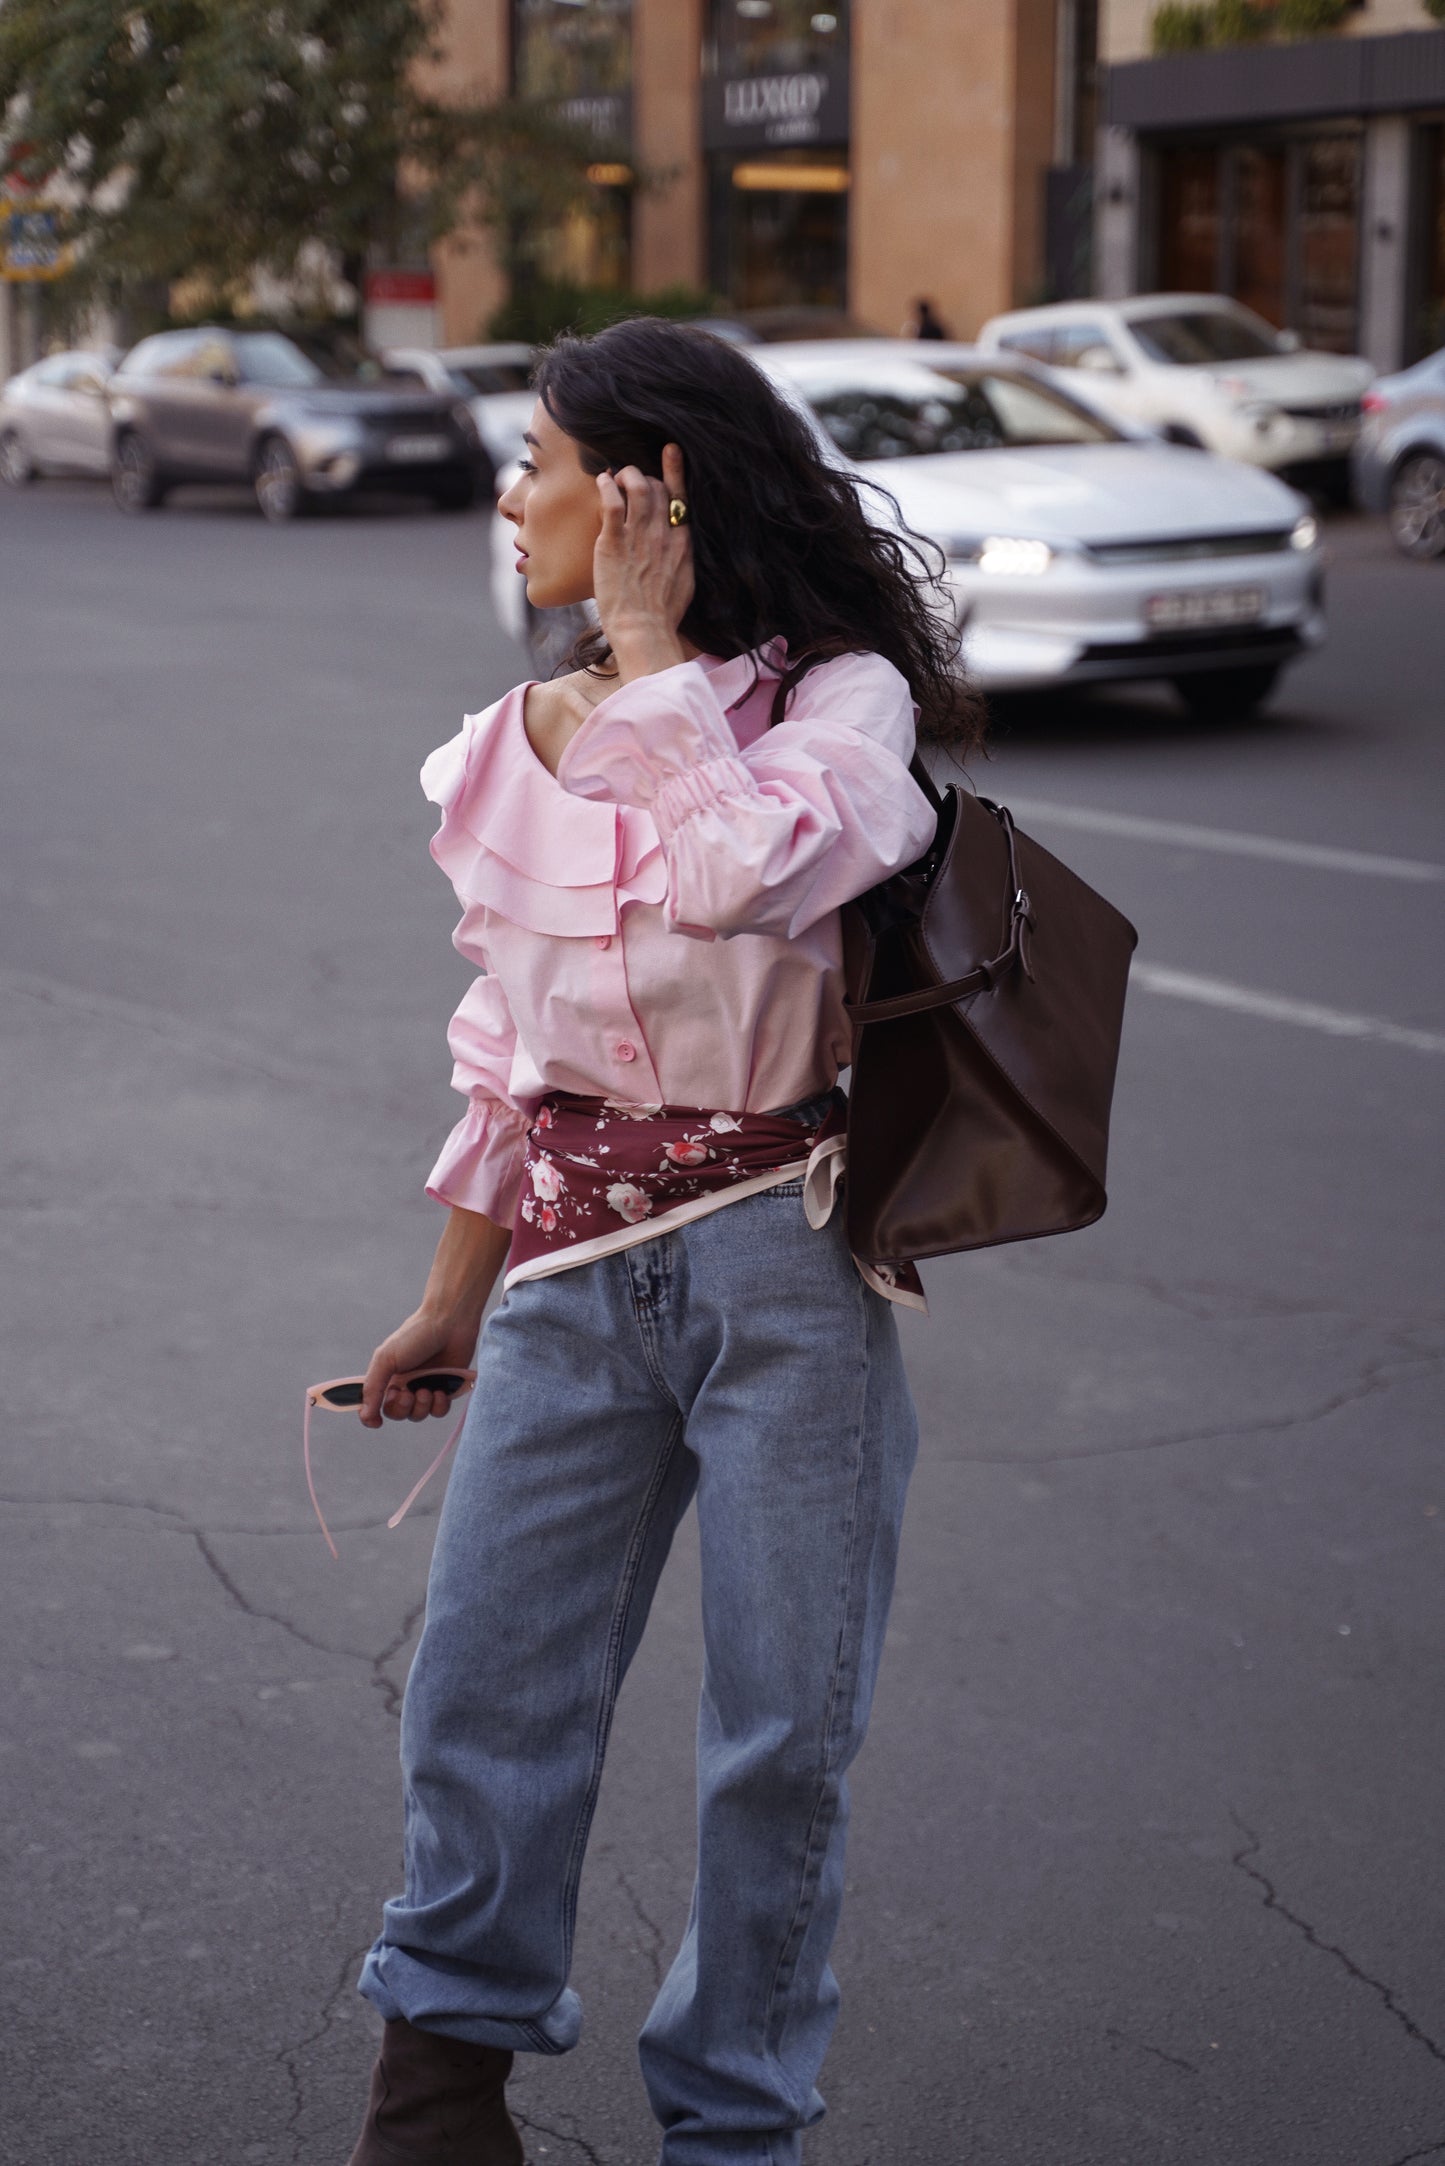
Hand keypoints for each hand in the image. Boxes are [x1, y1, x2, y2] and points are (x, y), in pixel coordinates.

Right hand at [359, 1308, 478, 1428]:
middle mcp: (405, 1384)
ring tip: (426, 1390)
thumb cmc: (415, 1336)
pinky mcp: (446, 1388)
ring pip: (418, 1415)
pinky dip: (439, 1406)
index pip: (374, 1405)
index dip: (373, 1415)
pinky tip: (440, 1391)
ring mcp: (425, 1386)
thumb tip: (364, 1416)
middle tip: (407, 1393)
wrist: (449, 1323)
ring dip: (421, 1407)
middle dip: (401, 1409)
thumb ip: (373, 1388)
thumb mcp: (386, 1359)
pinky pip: (439, 1411)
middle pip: (397, 1414)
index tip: (378, 1421)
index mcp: (387, 1376)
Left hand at [593, 443, 693, 676]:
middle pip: (657, 488)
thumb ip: (681, 561)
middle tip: (629, 478)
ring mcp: (639, 536)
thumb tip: (678, 552)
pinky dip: (607, 486)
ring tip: (614, 476)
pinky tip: (602, 481)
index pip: (680, 498)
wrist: (644, 630)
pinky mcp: (615, 542)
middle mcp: (663, 534)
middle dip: (643, 477)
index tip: (670, 452)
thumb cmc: (661, 616)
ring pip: (637, 487)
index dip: (674, 471)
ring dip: (625, 475)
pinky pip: (612, 501)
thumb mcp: (684, 584)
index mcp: (682, 543)